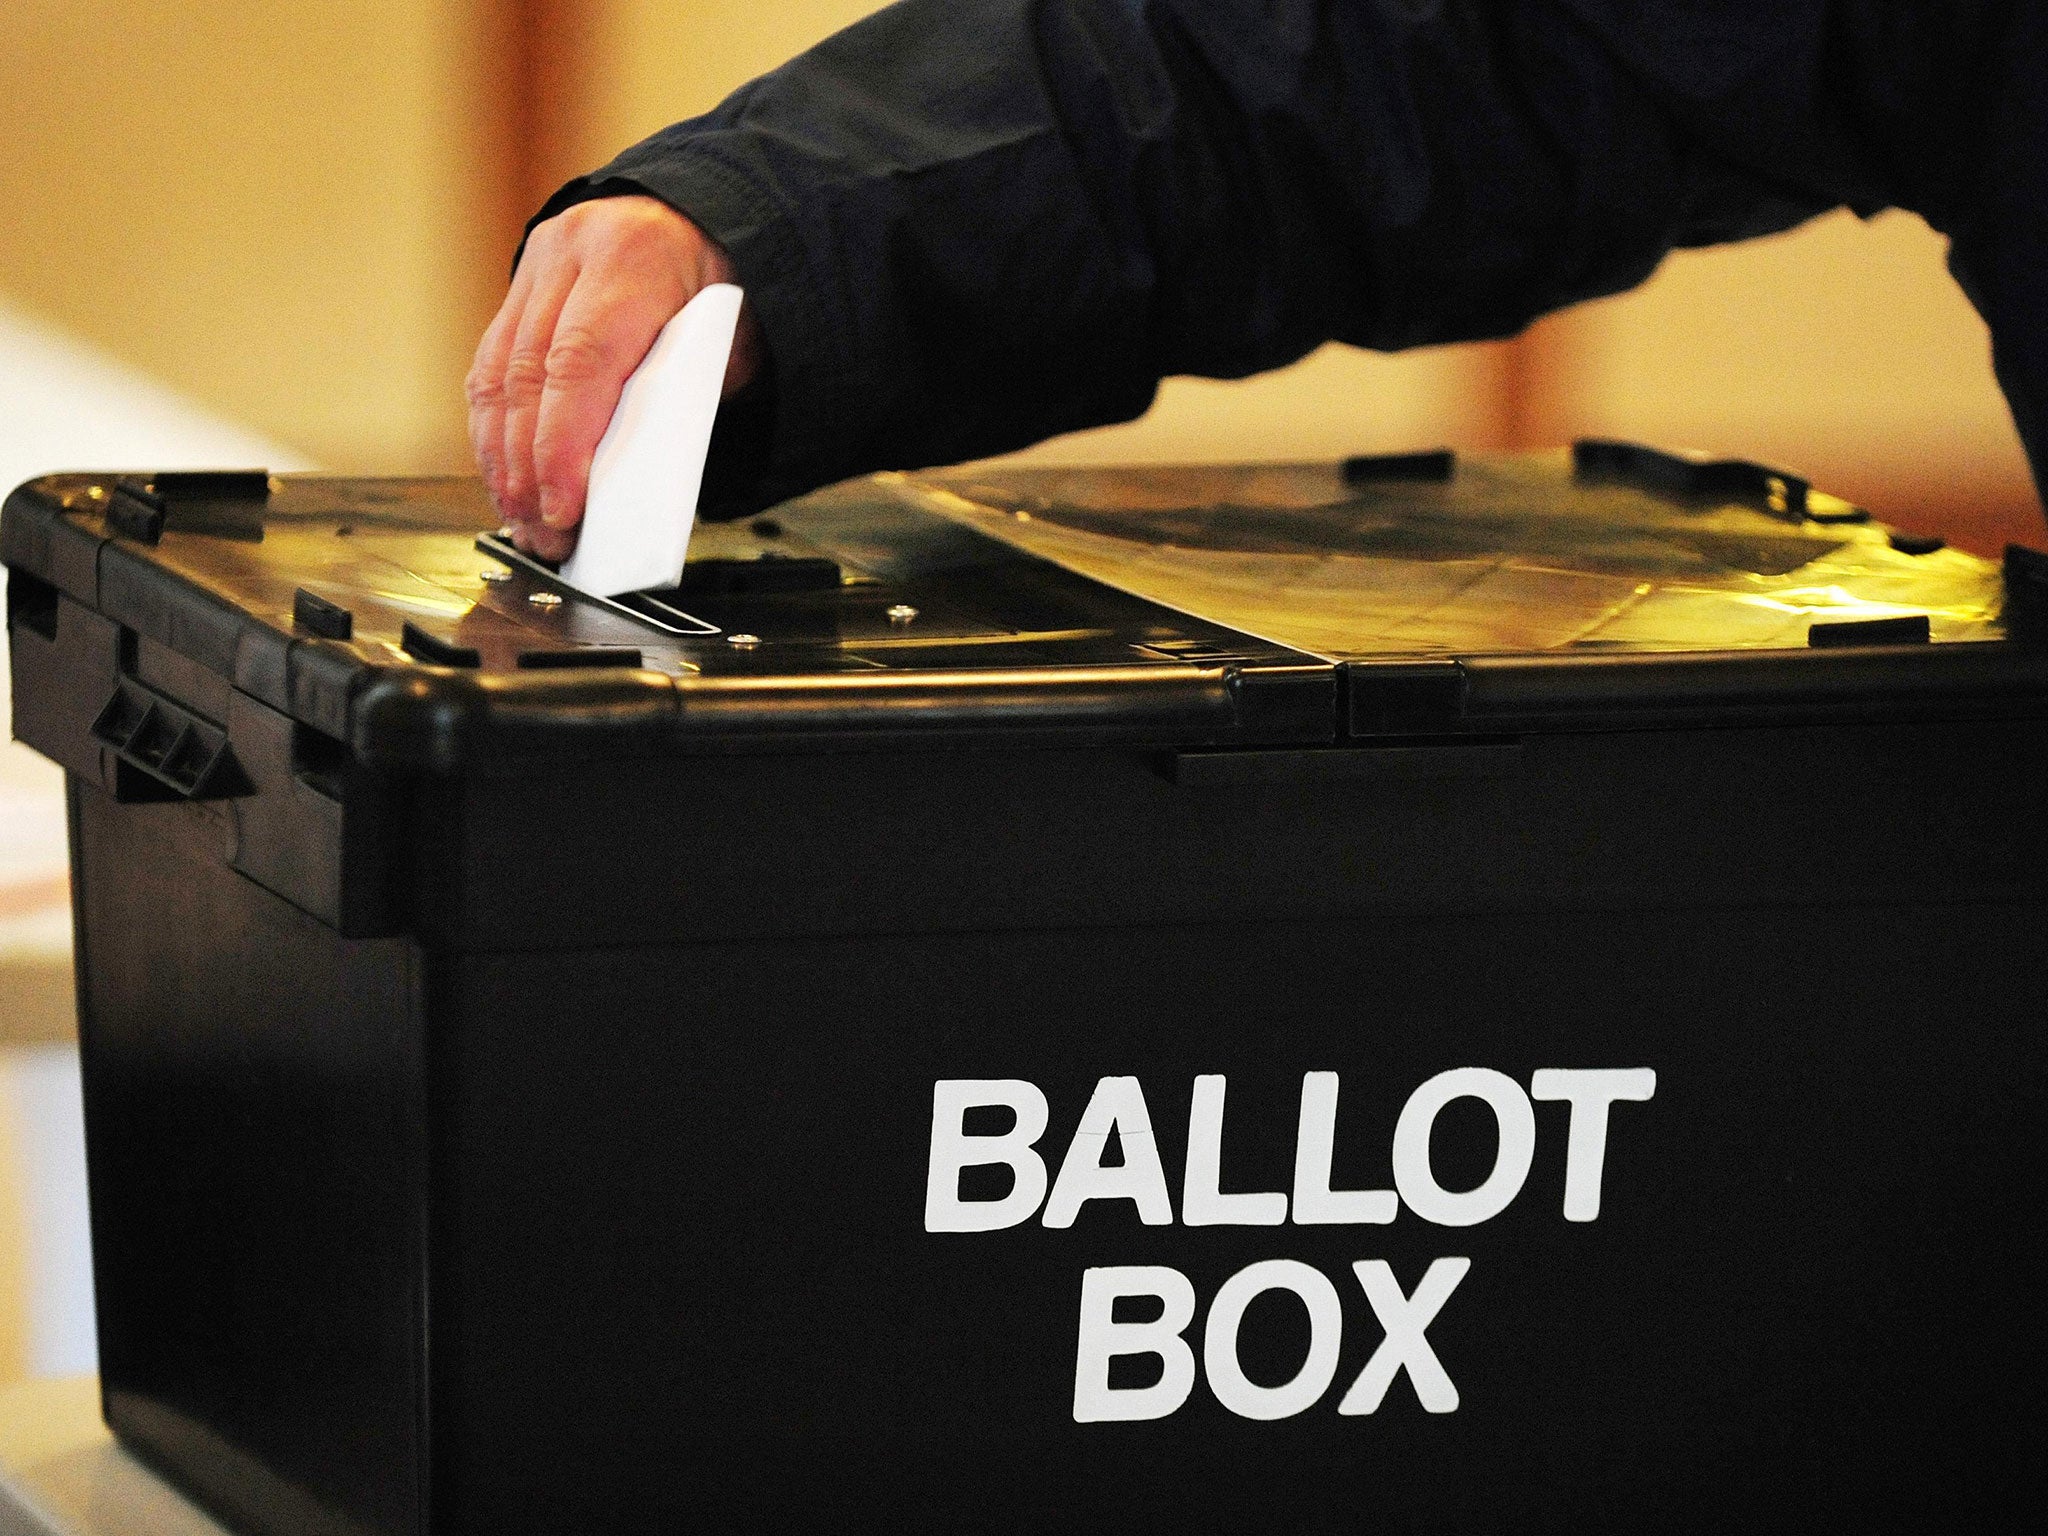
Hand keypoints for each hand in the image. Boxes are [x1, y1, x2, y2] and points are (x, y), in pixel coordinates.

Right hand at [466, 195, 762, 560]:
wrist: (704, 215)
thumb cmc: (723, 288)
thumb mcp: (726, 344)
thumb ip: (680, 402)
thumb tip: (629, 486)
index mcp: (633, 259)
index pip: (580, 364)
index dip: (562, 447)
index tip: (563, 509)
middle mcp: (572, 252)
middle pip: (528, 377)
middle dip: (528, 470)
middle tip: (543, 534)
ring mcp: (538, 265)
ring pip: (496, 375)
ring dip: (502, 459)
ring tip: (522, 519)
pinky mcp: (519, 287)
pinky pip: (491, 367)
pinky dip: (494, 430)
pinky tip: (505, 476)